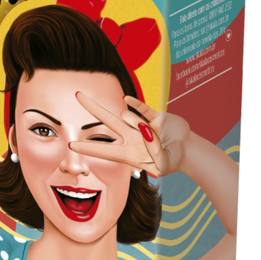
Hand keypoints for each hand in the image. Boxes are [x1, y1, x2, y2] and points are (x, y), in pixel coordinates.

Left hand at [69, 92, 189, 178]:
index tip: (71, 144)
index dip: (88, 147)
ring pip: (126, 115)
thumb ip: (157, 156)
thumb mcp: (164, 165)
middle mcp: (131, 138)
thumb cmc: (174, 161)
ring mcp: (141, 125)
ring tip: (155, 137)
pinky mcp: (154, 116)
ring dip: (137, 124)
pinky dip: (134, 103)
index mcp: (129, 154)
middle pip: (106, 121)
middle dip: (92, 107)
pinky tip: (126, 98)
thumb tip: (147, 134)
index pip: (104, 150)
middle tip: (77, 94)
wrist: (188, 150)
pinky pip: (141, 107)